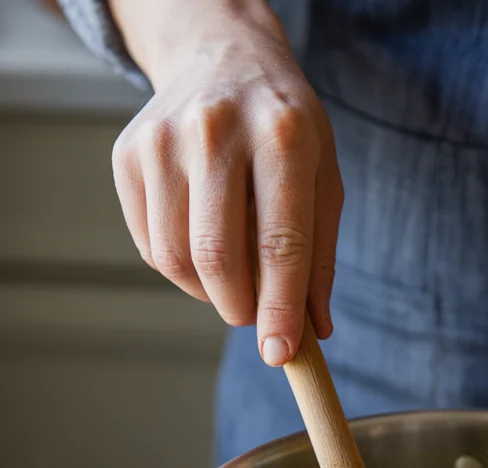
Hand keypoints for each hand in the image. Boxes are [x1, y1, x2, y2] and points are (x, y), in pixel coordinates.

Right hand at [109, 0, 342, 364]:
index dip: (279, 309)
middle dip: (240, 307)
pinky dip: (181, 270)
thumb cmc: (284, 130)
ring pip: (176, 259)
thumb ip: (320, 258)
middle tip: (255, 316)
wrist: (223, 58)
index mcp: (281, 136)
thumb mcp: (324, 180)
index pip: (279, 243)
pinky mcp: (128, 155)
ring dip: (208, 292)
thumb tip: (313, 331)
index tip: (279, 353)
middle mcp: (216, 130)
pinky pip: (150, 247)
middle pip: (217, 256)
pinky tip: (202, 246)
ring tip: (233, 276)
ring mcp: (163, 140)